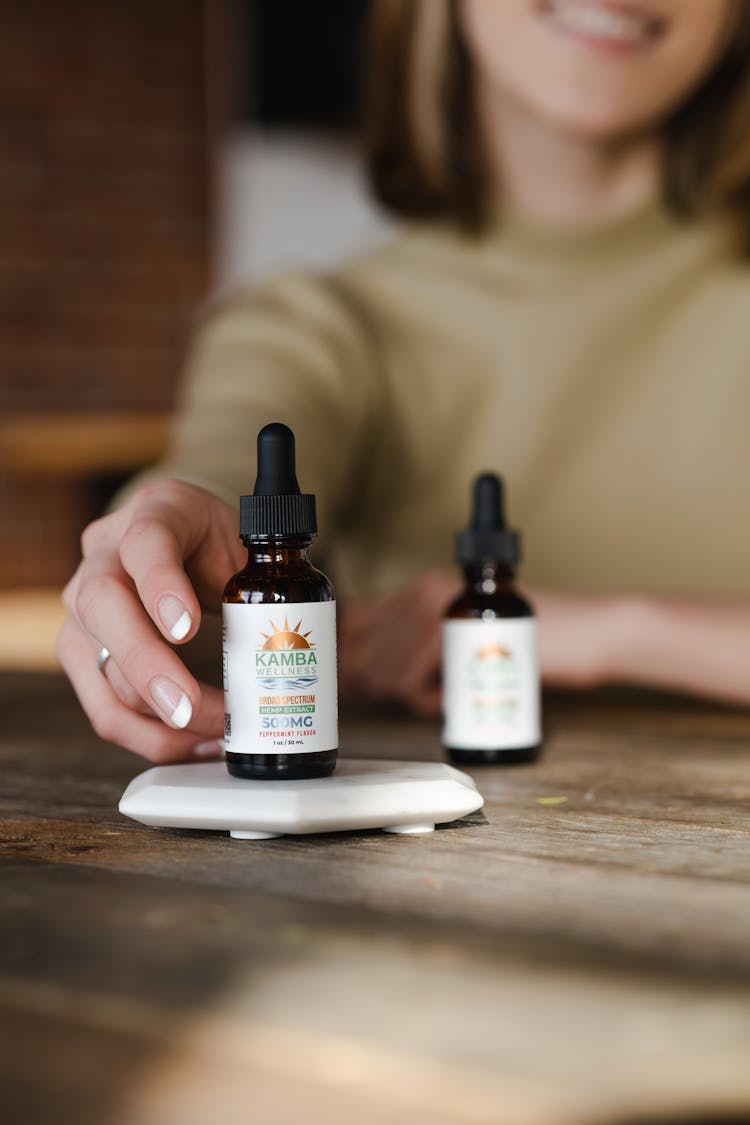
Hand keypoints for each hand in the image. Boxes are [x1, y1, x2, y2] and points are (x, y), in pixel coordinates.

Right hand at [57, 480, 244, 761]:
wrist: (185, 541)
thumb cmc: (220, 543)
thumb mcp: (247, 542)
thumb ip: (269, 576)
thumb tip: (307, 644)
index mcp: (154, 513)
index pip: (146, 542)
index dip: (162, 586)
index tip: (187, 628)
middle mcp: (104, 553)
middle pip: (101, 605)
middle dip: (146, 666)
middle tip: (189, 708)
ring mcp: (83, 602)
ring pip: (94, 664)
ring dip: (153, 715)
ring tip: (214, 732)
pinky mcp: (82, 650)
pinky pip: (103, 706)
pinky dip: (150, 735)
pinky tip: (197, 742)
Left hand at [338, 576, 616, 718]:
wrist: (589, 635)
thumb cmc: (534, 646)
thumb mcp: (469, 645)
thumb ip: (428, 654)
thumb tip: (378, 682)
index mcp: (421, 590)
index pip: (354, 624)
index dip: (350, 663)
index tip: (367, 692)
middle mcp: (422, 591)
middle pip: (360, 651)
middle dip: (374, 689)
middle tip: (411, 703)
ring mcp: (436, 606)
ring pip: (381, 669)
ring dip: (402, 698)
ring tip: (439, 702)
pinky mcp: (453, 629)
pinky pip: (408, 678)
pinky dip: (422, 702)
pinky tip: (449, 702)